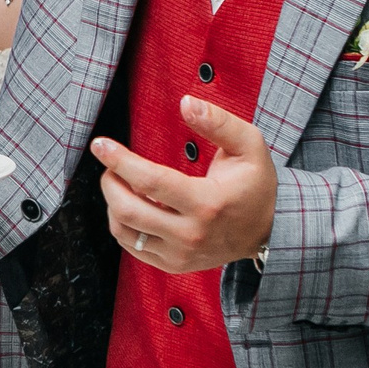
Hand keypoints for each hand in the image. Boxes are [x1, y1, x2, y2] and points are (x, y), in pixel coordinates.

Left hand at [90, 97, 276, 273]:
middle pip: (128, 210)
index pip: (150, 181)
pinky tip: (133, 206)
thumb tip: (186, 103)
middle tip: (110, 166)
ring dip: (112, 204)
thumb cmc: (255, 185)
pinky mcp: (174, 264)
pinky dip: (123, 225)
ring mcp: (181, 254)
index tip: (100, 145)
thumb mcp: (249, 146)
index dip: (119, 161)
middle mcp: (191, 234)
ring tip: (121, 185)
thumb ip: (218, 122)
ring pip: (124, 231)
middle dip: (109, 182)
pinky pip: (132, 247)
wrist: (268, 231)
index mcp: (207, 203)